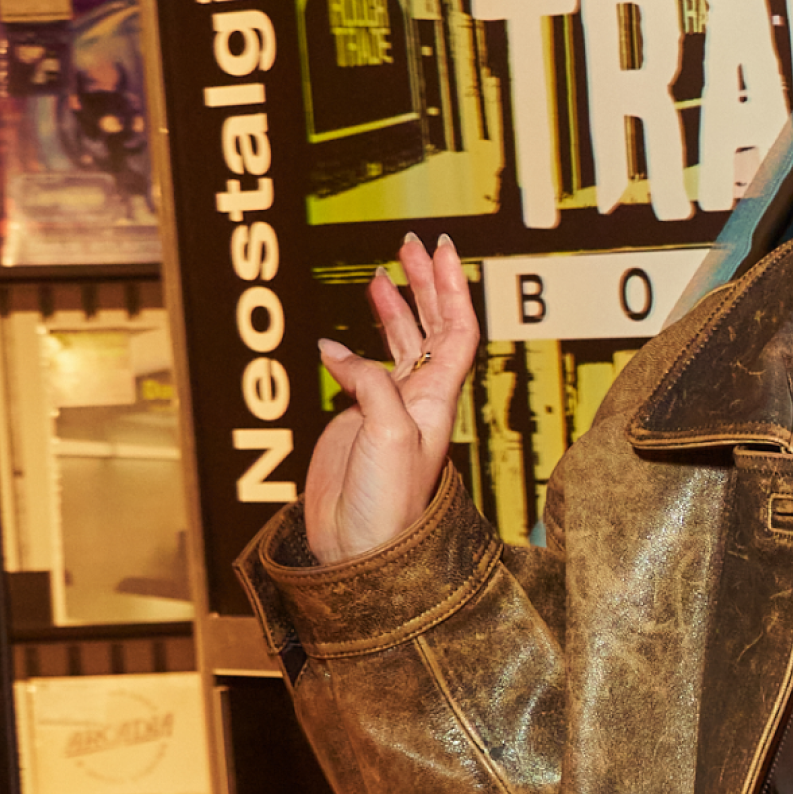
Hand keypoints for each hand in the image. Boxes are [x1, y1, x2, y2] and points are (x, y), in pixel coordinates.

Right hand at [304, 231, 480, 563]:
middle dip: (425, 283)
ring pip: (401, 344)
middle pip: (433, 326)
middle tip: (412, 244)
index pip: (457, 328)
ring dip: (396, 306)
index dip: (452, 286)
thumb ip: (368, 384)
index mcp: (438, 398)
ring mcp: (391, 409)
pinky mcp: (360, 422)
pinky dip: (353, 345)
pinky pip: (363, 371)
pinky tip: (339, 335)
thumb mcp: (387, 435)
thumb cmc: (387, 506)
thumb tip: (335, 350)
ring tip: (385, 272)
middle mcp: (420, 399)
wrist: (360, 549)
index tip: (442, 249)